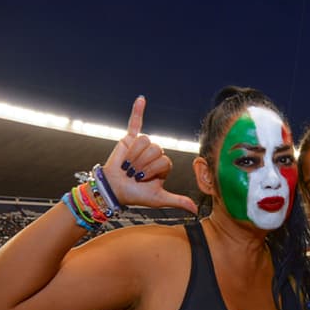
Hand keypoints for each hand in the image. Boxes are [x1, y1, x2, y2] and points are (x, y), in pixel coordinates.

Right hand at [103, 96, 197, 212]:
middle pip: (156, 149)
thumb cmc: (136, 195)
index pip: (164, 160)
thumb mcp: (158, 198)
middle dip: (143, 163)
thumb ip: (177, 201)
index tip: (142, 180)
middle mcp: (154, 153)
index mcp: (163, 165)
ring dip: (135, 155)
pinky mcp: (129, 139)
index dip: (153, 170)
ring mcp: (142, 146)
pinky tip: (141, 99)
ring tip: (127, 165)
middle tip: (133, 173)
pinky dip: (137, 110)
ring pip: (145, 141)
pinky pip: (135, 122)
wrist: (114, 190)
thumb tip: (195, 211)